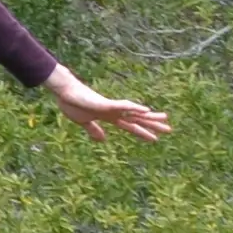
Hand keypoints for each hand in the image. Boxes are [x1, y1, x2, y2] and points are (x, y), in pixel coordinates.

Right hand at [46, 67, 170, 141]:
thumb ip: (94, 130)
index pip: (130, 126)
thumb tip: (103, 140)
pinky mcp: (106, 103)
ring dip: (150, 116)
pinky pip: (123, 105)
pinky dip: (134, 107)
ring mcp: (111, 107)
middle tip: (169, 129)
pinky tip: (145, 109)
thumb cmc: (71, 104)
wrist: (63, 92)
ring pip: (135, 112)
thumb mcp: (83, 122)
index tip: (155, 138)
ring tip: (165, 118)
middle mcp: (114, 112)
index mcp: (109, 117)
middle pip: (137, 119)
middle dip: (152, 124)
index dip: (142, 132)